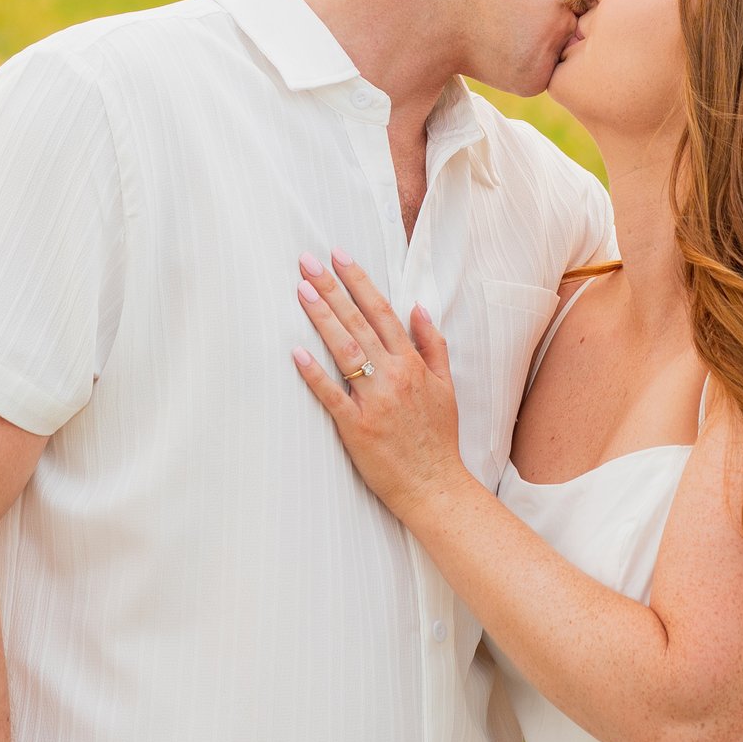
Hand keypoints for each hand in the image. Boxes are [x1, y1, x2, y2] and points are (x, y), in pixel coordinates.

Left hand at [294, 255, 464, 519]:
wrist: (436, 486)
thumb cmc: (438, 438)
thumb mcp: (446, 386)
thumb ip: (433, 345)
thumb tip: (418, 308)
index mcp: (413, 364)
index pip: (382, 311)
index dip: (359, 281)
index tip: (339, 256)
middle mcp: (394, 376)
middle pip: (358, 322)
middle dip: (332, 288)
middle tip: (307, 261)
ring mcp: (374, 401)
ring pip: (344, 350)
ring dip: (322, 318)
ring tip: (302, 290)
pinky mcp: (356, 427)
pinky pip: (331, 396)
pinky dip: (314, 374)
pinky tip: (296, 352)